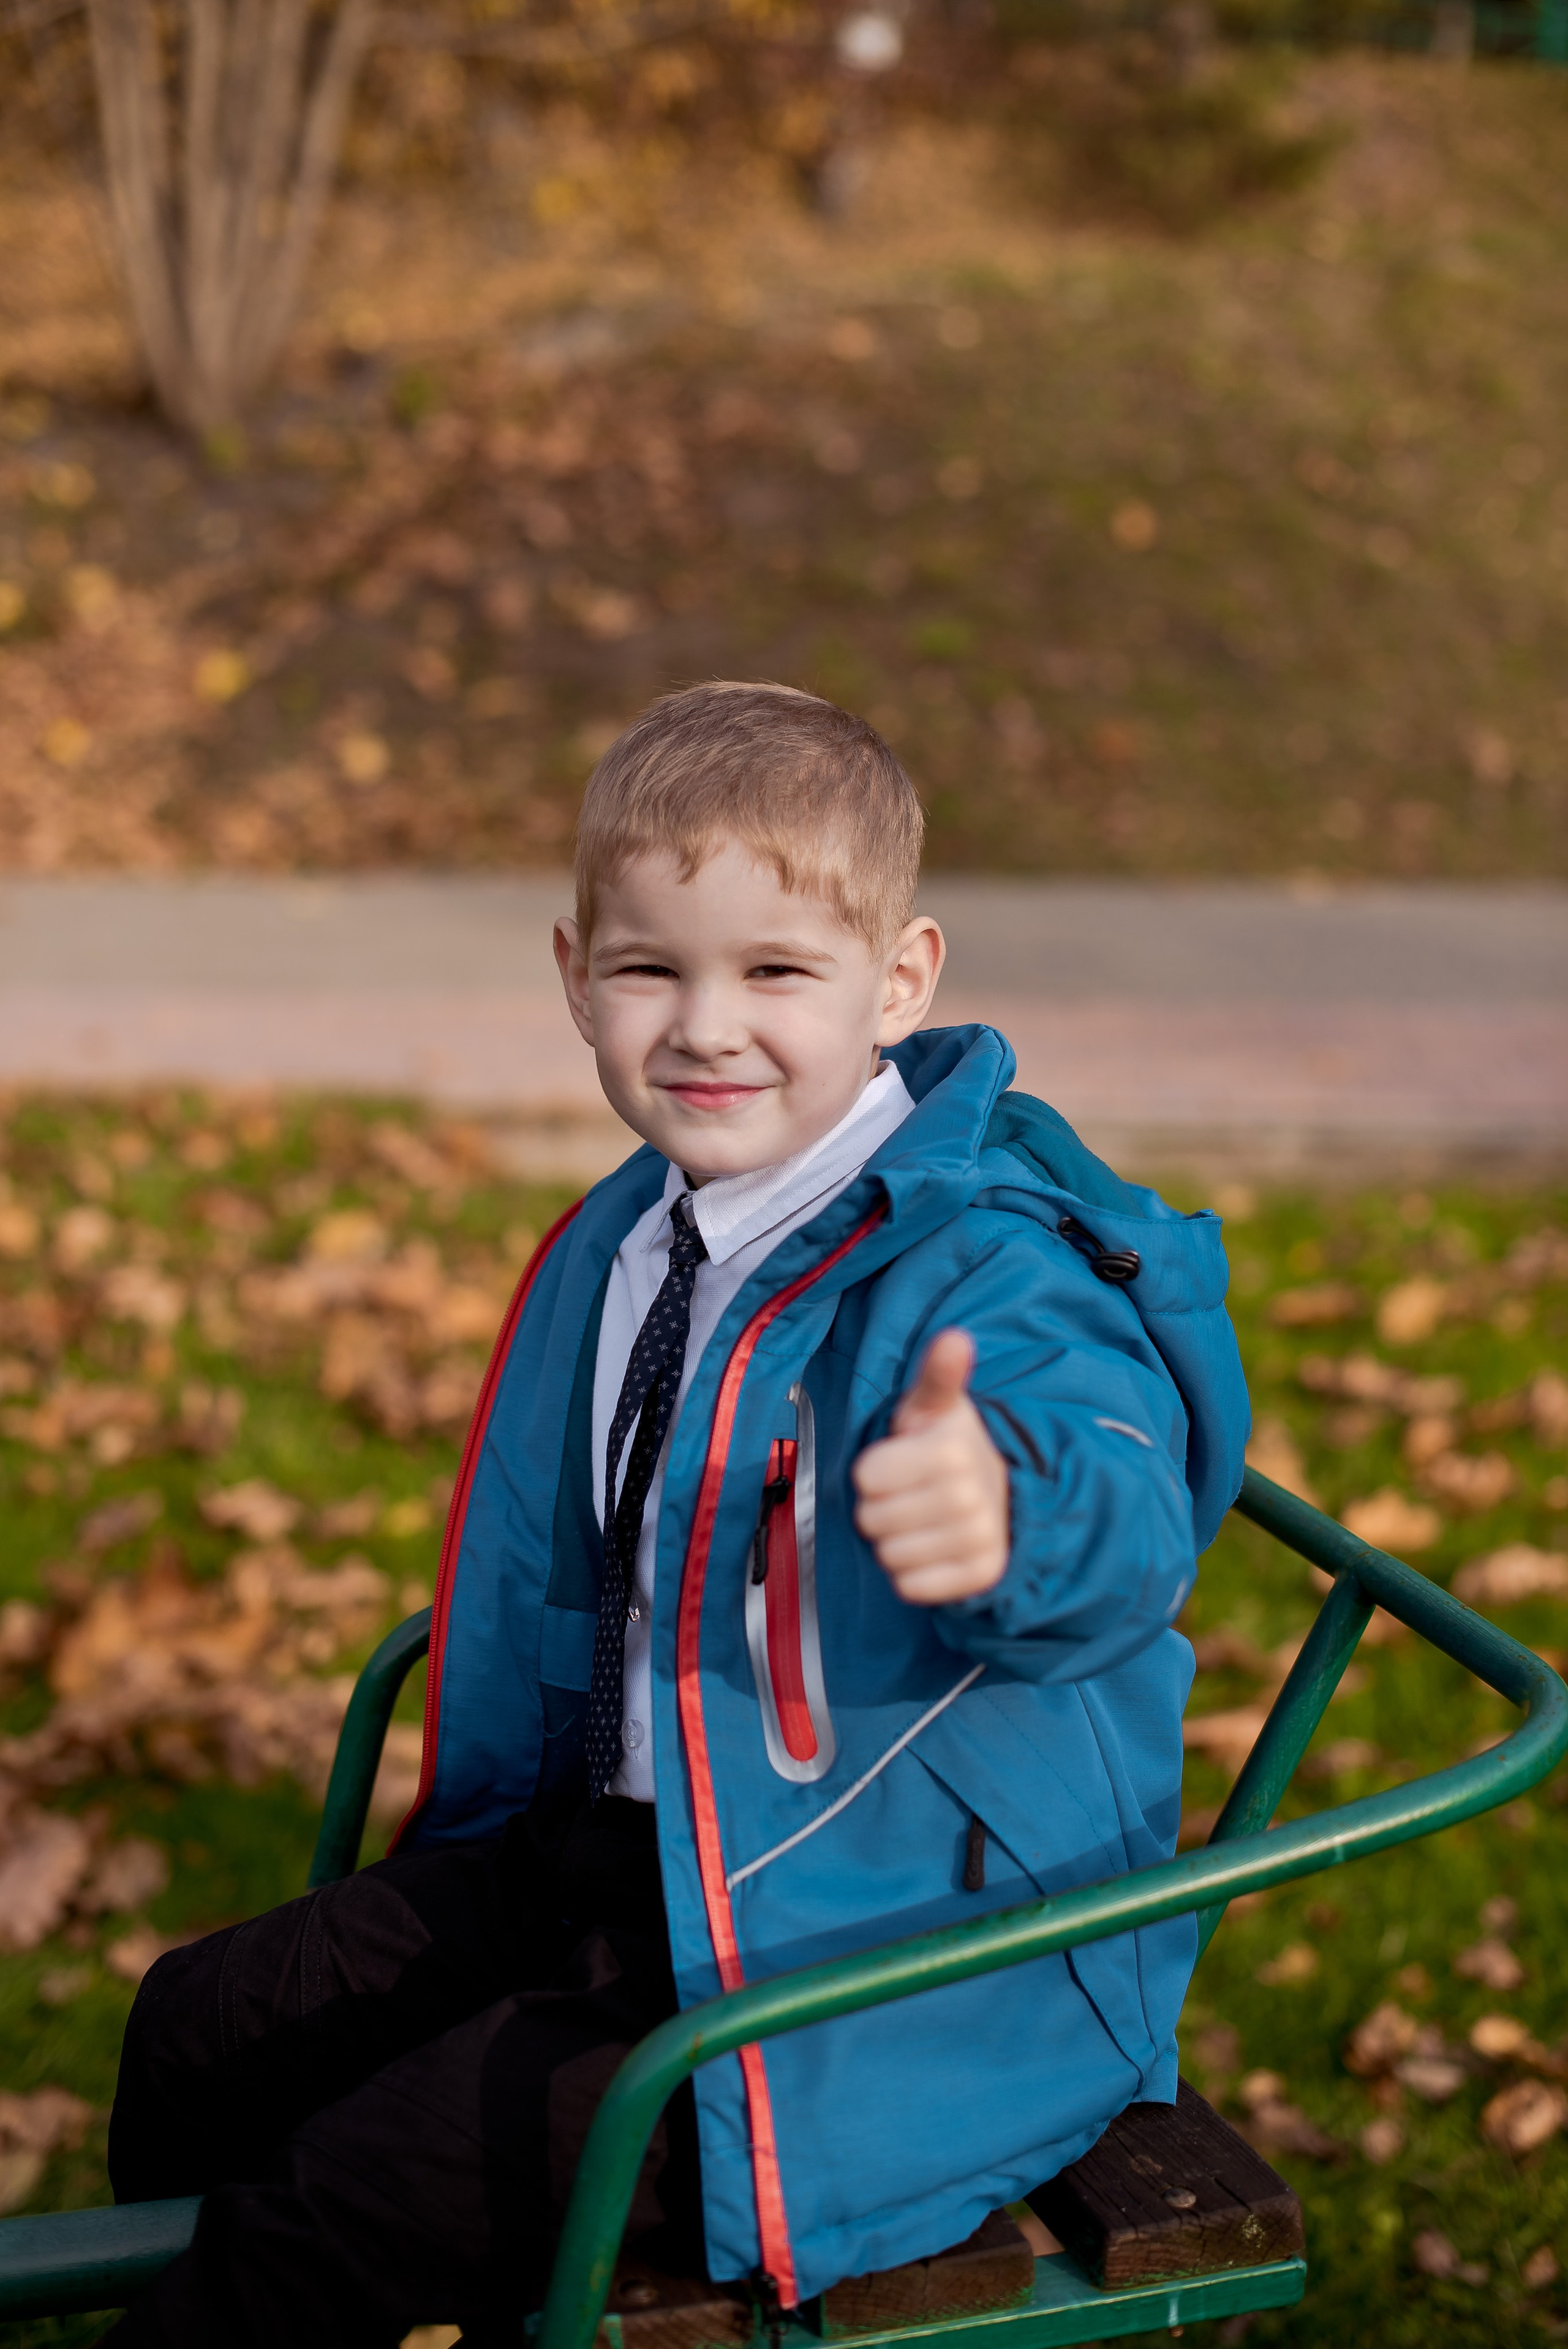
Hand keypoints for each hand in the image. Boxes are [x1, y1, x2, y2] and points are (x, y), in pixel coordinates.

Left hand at [851, 1330, 1009, 1605]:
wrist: (1001, 1493)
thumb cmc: (947, 1446)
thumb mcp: (934, 1406)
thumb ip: (937, 1374)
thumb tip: (955, 1338)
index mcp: (951, 1450)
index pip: (865, 1478)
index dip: (874, 1471)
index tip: (902, 1462)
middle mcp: (970, 1496)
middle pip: (871, 1519)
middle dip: (881, 1507)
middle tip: (911, 1493)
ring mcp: (979, 1538)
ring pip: (889, 1555)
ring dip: (895, 1541)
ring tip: (922, 1520)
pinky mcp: (982, 1575)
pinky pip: (911, 1587)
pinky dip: (912, 1574)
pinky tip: (933, 1549)